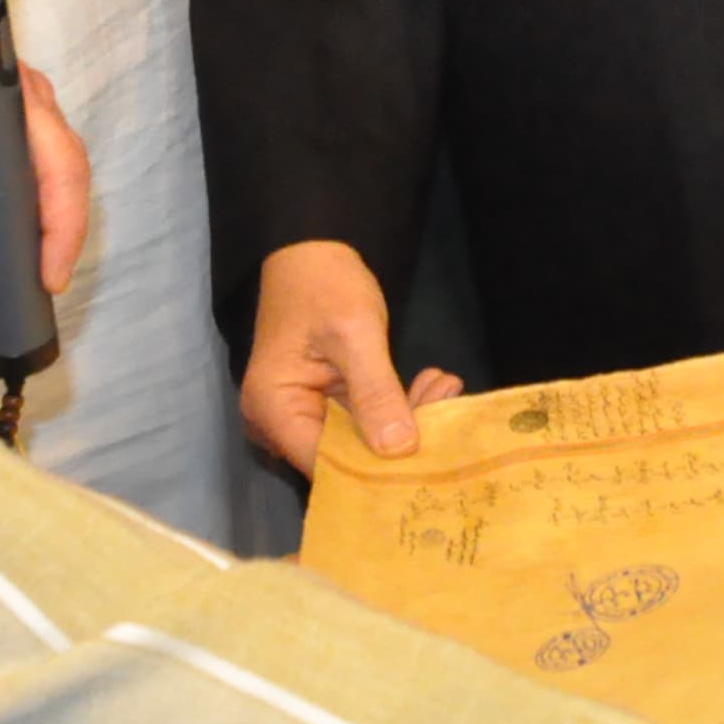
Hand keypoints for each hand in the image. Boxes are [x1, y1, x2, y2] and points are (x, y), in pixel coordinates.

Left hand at [0, 61, 88, 291]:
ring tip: (44, 270)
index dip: (60, 211)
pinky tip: (36, 246)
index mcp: (3, 95)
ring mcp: (39, 115)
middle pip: (70, 166)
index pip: (54, 154)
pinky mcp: (35, 134)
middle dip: (66, 230)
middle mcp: (32, 99)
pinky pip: (55, 175)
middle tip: (50, 282)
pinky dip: (50, 214)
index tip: (48, 266)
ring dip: (62, 224)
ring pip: (68, 173)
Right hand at [240, 237, 460, 472]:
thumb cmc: (324, 285)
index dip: (376, 473)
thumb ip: (375, 392)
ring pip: (362, 440)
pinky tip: (433, 384)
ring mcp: (304, 414)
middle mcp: (281, 424)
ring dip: (407, 419)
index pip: (326, 466)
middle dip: (401, 441)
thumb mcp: (355, 334)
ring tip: (446, 388)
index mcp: (274, 412)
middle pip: (346, 457)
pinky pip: (364, 420)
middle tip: (449, 408)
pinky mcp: (326, 404)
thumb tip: (400, 450)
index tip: (428, 462)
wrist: (311, 250)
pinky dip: (397, 405)